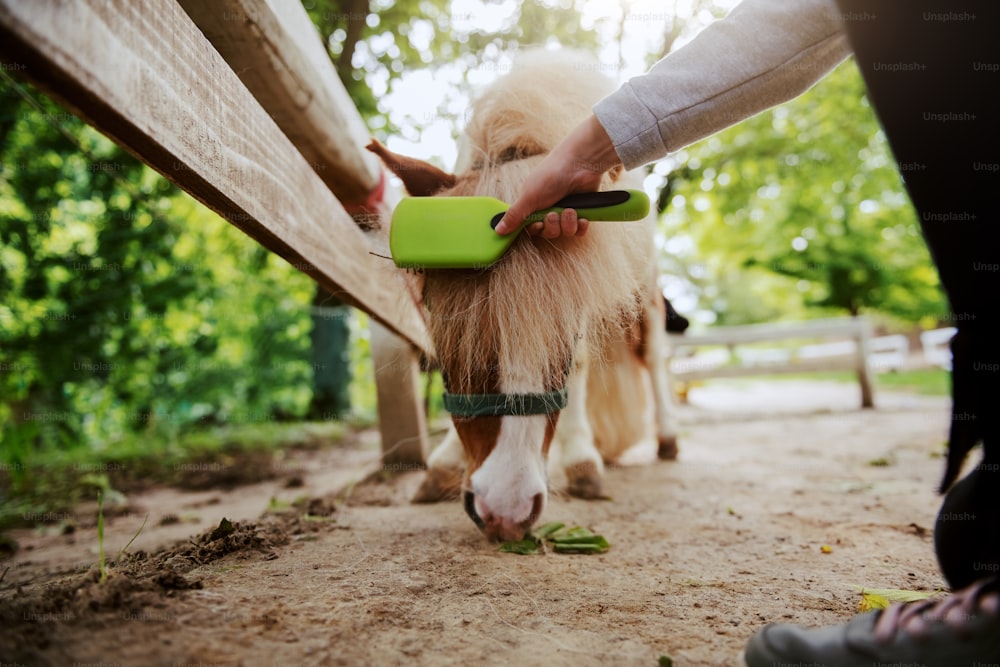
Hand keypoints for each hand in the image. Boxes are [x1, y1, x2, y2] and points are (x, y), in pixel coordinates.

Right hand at [494, 114, 622, 236]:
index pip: (531, 228)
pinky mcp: (583, 211)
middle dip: (552, 226)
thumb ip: (514, 216)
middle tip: (554, 213)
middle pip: (549, 232)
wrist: (580, 164)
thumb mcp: (529, 197)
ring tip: (570, 209)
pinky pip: (580, 231)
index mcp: (533, 205)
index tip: (538, 224)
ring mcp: (566, 210)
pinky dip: (581, 226)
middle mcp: (549, 208)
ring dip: (568, 223)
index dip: (535, 230)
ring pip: (565, 233)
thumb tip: (497, 230)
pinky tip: (582, 217)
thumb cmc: (551, 176)